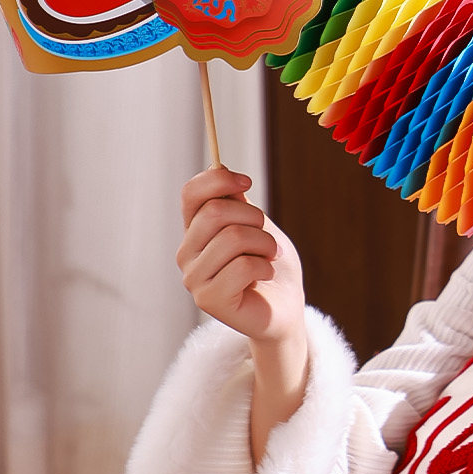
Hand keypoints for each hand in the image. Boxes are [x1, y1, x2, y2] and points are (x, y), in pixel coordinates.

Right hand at [177, 167, 305, 348]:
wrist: (285, 306)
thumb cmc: (270, 264)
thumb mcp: (256, 224)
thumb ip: (236, 201)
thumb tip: (219, 167)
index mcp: (195, 231)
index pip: (191, 193)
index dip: (219, 179)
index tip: (247, 182)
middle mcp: (187, 253)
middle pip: (216, 212)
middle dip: (254, 218)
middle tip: (268, 239)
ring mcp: (194, 278)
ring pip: (233, 237)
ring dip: (265, 244)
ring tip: (269, 258)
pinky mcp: (208, 300)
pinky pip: (243, 266)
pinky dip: (265, 267)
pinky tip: (265, 276)